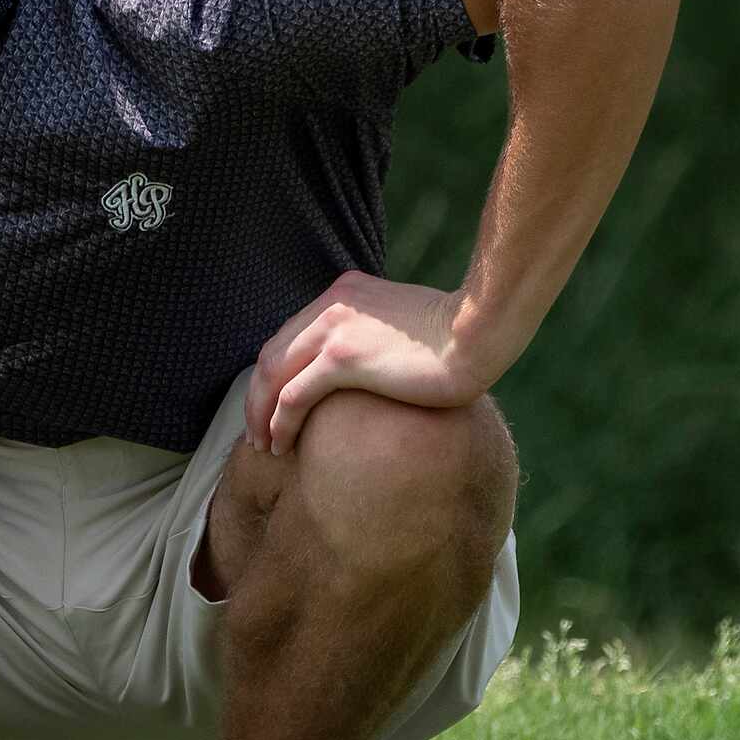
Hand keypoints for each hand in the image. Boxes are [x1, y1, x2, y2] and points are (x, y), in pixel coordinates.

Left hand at [244, 272, 494, 454]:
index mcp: (347, 293)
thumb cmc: (461, 336)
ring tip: (263, 445)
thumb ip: (383, 334)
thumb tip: (380, 362)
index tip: (274, 402)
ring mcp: (335, 329)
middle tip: (256, 429)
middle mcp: (333, 305)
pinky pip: (294, 396)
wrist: (482, 331)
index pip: (294, 334)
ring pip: (274, 375)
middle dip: (259, 395)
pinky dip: (279, 423)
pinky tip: (279, 445)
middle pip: (274, 352)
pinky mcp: (344, 358)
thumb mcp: (410, 324)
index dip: (278, 371)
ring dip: (261, 413)